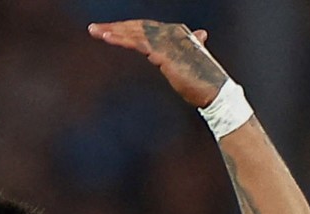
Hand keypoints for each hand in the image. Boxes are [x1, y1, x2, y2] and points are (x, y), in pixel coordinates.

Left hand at [88, 20, 227, 107]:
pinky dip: (122, 38)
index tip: (107, 31)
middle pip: (137, 27)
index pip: (145, 28)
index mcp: (177, 33)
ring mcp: (168, 41)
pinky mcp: (164, 53)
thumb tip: (201, 34)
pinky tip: (108, 37)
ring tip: (95, 31)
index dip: (126, 28)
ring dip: (113, 31)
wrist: (216, 91)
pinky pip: (138, 43)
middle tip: (93, 28)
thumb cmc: (206, 79)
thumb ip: (193, 46)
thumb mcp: (195, 59)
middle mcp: (172, 32)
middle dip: (114, 27)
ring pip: (135, 33)